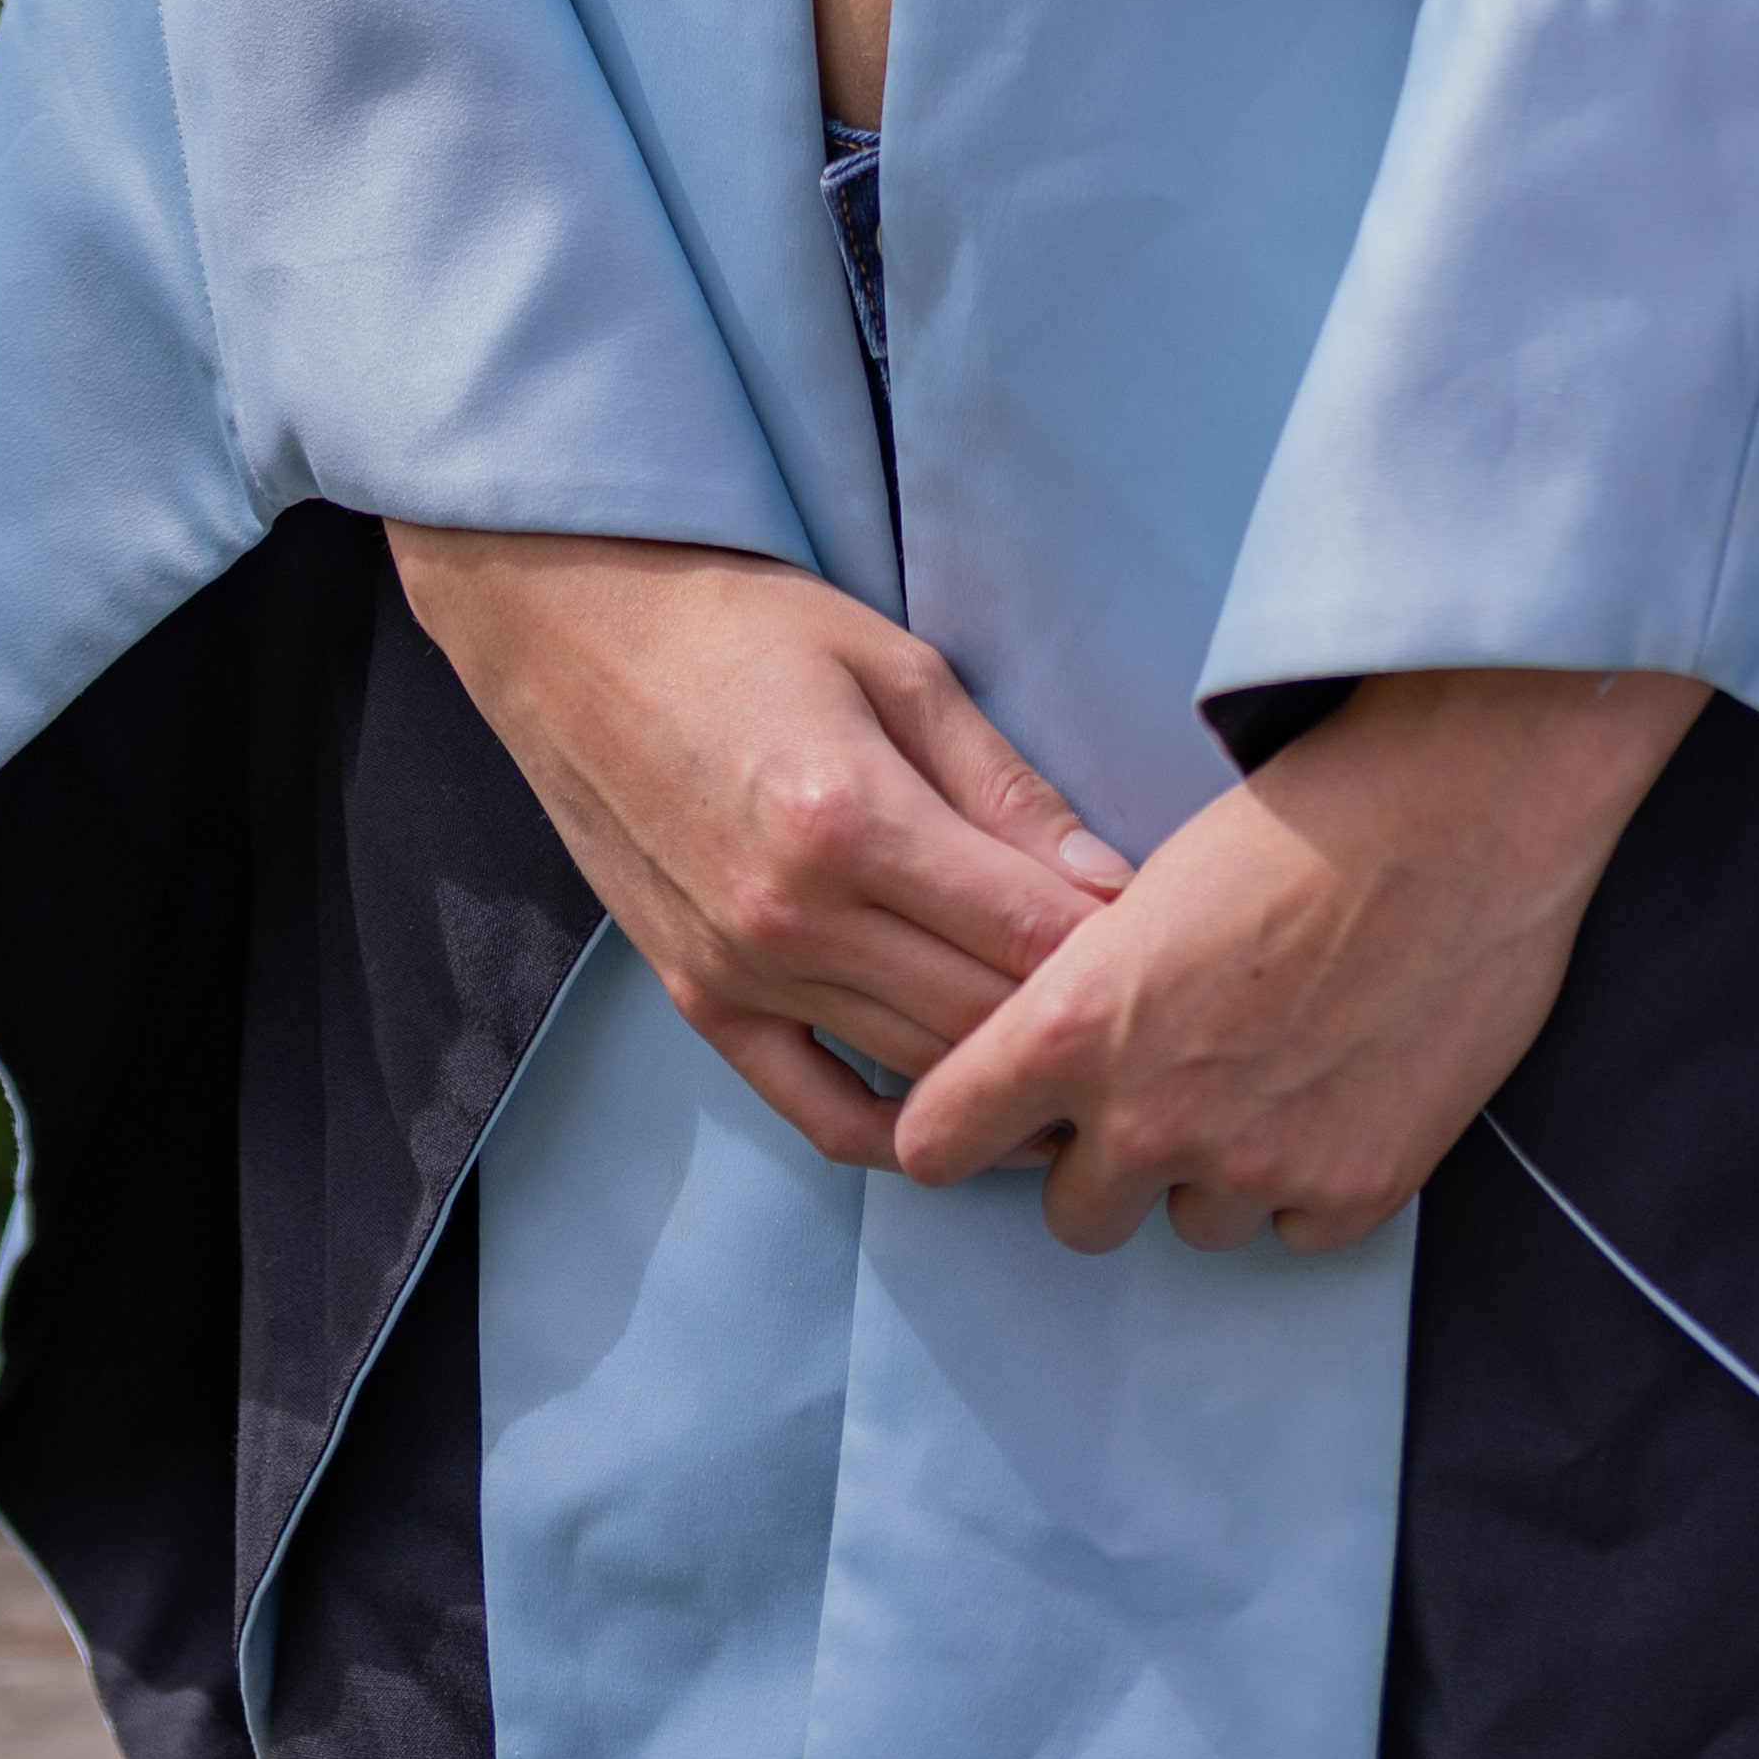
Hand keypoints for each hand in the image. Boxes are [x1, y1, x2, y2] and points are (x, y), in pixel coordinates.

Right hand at [389, 524, 1130, 1172]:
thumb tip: (1104, 881)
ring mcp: (740, 975)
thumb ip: (1000, 784)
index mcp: (852, 818)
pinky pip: (818, 1110)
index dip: (1118, 953)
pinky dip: (900, 1135)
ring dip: (1007, 1080)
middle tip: (1152, 1024)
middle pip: (981, 1016)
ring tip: (1088, 1071)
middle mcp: (793, 919)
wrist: (575, 631)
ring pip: (917, 1070)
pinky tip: (965, 1120)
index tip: (1182, 950)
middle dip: (1078, 1026)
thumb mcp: (895, 664)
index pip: (1026, 933)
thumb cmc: (743, 624)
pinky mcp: (701, 1004)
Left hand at [889, 664, 1704, 1258]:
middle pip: (1074, 1216)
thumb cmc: (1302, 815)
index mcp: (1074, 1026)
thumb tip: (1056, 1060)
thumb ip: (1088, 997)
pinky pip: (1293, 1227)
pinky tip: (1341, 1082)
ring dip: (1215, 1168)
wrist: (1464, 810)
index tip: (985, 1114)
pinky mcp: (1352, 1193)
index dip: (956, 1127)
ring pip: (1192, 1223)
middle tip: (1161, 1086)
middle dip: (1105, 1164)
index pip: (936, 1144)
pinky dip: (1309, 1174)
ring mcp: (1253, 1167)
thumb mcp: (1150, 891)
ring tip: (1271, 1064)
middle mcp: (1148, 1119)